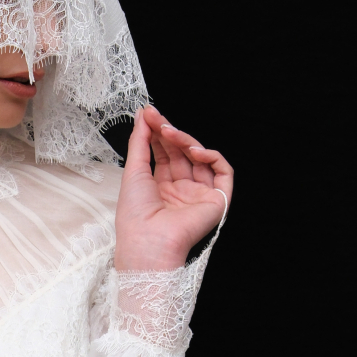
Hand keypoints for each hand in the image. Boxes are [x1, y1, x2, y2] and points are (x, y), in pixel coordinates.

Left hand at [113, 106, 232, 272]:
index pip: (164, 154)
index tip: (150, 115)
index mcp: (161, 189)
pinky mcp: (217, 200)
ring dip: (187, 141)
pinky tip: (194, 151)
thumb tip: (143, 115)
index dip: (158, 134)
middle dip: (171, 133)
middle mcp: (181, 191)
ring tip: (170, 132)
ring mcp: (199, 195)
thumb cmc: (135, 216)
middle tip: (159, 119)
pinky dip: (211, 156)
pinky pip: (223, 171)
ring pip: (201, 158)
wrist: (148, 242)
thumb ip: (140, 142)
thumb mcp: (134, 171)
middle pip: (182, 154)